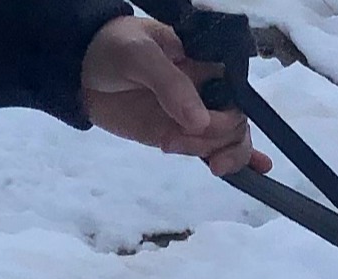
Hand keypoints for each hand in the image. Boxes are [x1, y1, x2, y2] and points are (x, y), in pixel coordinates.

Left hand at [80, 15, 270, 177]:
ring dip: (216, 153)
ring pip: (228, 138)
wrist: (79, 70)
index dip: (229, 114)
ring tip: (180, 151)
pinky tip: (257, 171)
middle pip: (235, 120)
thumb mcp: (138, 56)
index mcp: (204, 60)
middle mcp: (206, 88)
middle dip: (213, 138)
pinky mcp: (180, 135)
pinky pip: (213, 148)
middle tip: (174, 141)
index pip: (235, 90)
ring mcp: (194, 114)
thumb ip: (169, 85)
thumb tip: (200, 122)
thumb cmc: (111, 48)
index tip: (203, 128)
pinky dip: (237, 159)